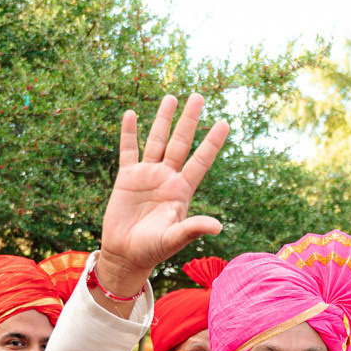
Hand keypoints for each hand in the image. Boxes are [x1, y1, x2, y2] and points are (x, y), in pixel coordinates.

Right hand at [94, 94, 230, 300]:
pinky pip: (128, 150)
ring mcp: (147, 175)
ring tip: (171, 97)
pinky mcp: (127, 178)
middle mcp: (167, 178)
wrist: (125, 255)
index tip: (224, 122)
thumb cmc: (153, 250)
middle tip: (199, 95)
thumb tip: (218, 226)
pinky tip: (131, 115)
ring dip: (163, 119)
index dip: (212, 142)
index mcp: (182, 190)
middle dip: (189, 120)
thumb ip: (193, 228)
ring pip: (156, 140)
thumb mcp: (174, 238)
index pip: (201, 160)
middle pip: (181, 142)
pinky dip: (128, 133)